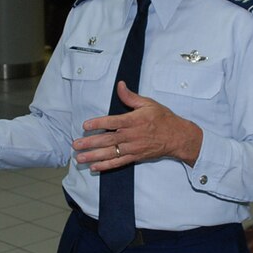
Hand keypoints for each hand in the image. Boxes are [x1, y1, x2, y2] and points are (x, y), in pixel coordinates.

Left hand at [72, 81, 202, 170]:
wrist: (177, 137)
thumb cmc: (162, 118)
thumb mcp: (148, 103)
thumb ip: (130, 97)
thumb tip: (120, 85)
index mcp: (133, 121)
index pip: (112, 122)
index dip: (98, 124)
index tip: (85, 125)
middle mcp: (131, 135)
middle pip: (107, 140)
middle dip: (90, 142)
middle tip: (75, 144)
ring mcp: (132, 148)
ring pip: (110, 153)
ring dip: (93, 156)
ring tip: (79, 158)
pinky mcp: (135, 157)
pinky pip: (118, 162)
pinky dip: (106, 166)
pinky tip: (94, 167)